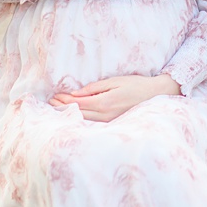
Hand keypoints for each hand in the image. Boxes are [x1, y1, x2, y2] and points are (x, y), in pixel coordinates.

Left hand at [51, 73, 180, 123]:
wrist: (156, 95)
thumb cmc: (136, 85)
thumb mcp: (115, 81)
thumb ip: (95, 88)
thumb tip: (76, 93)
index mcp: (105, 102)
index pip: (78, 103)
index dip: (64, 100)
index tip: (54, 96)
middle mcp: (106, 115)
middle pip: (79, 113)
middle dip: (63, 108)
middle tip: (50, 104)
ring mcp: (110, 122)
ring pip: (85, 121)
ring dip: (70, 115)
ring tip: (57, 111)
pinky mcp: (113, 124)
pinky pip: (94, 124)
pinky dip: (81, 120)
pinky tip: (74, 118)